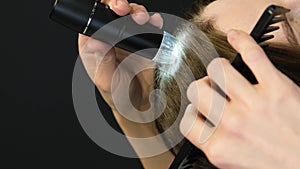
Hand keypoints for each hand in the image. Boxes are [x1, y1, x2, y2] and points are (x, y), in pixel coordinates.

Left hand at [78, 2, 173, 167]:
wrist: (139, 104)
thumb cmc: (117, 95)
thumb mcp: (106, 80)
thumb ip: (101, 61)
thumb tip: (94, 42)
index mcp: (94, 44)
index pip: (92, 19)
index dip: (99, 9)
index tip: (109, 10)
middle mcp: (110, 38)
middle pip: (112, 12)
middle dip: (120, 5)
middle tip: (124, 10)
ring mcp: (128, 39)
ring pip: (132, 16)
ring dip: (137, 12)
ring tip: (142, 19)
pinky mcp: (144, 42)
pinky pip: (149, 27)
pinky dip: (153, 23)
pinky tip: (154, 23)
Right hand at [180, 30, 299, 168]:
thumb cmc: (277, 167)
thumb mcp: (234, 164)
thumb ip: (214, 144)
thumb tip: (203, 125)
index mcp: (219, 147)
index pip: (186, 121)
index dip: (192, 114)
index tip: (200, 111)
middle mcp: (232, 124)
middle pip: (196, 89)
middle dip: (202, 88)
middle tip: (213, 91)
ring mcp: (254, 104)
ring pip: (218, 68)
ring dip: (219, 70)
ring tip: (227, 76)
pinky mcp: (277, 88)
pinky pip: (252, 55)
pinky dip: (242, 41)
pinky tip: (235, 37)